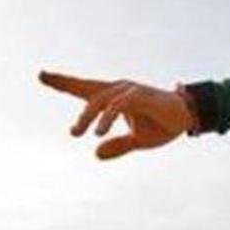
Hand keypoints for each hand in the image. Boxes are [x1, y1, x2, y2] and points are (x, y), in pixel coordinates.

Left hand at [39, 71, 193, 159]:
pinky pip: (119, 105)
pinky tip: (98, 132)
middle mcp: (119, 89)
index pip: (84, 88)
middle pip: (87, 88)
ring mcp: (130, 91)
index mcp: (114, 97)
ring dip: (86, 117)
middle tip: (54, 101)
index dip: (63, 82)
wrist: (188, 118)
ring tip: (76, 133)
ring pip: (100, 99)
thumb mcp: (137, 140)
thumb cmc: (162, 125)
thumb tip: (95, 154)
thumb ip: (117, 145)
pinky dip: (107, 118)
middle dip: (65, 85)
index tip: (41, 75)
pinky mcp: (141, 96)